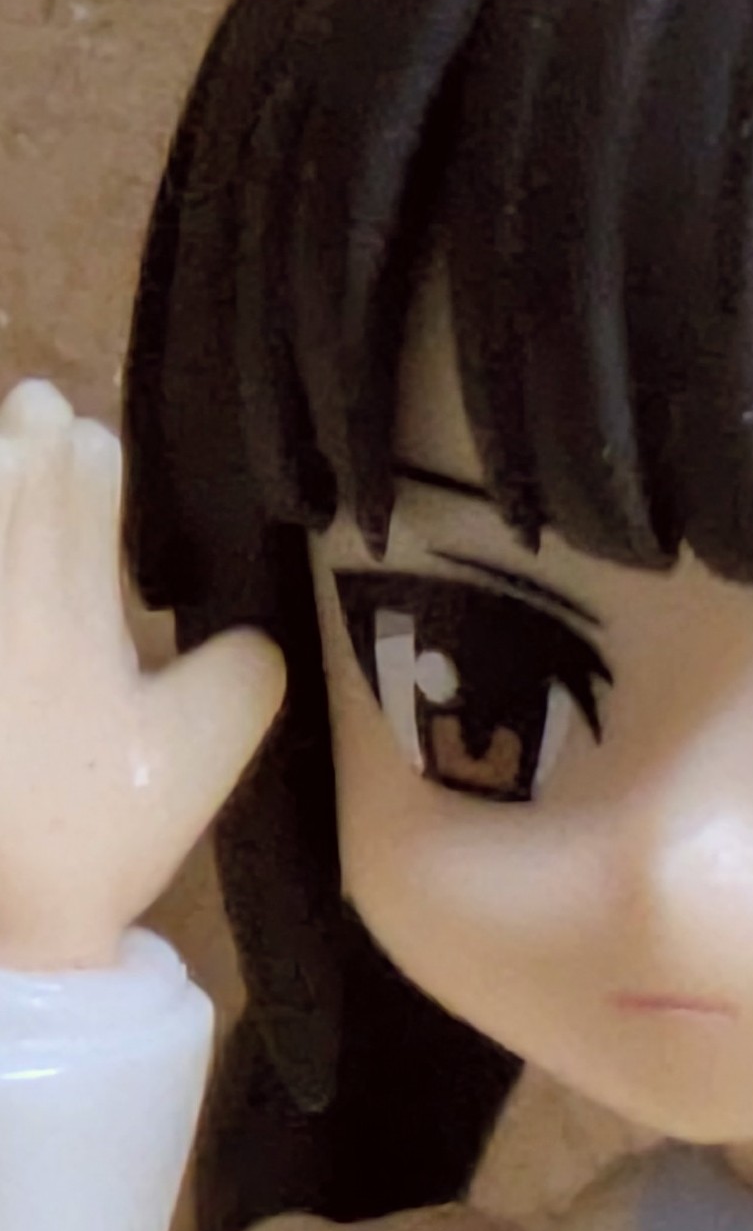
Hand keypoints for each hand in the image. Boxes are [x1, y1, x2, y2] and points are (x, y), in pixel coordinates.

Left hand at [0, 380, 285, 969]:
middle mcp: (2, 623)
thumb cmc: (98, 828)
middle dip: (23, 453)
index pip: (76, 523)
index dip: (87, 473)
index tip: (87, 429)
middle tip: (32, 402)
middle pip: (9, 516)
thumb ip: (246, 674)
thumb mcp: (206, 753)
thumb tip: (249, 637)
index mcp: (71, 629)